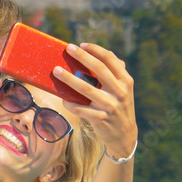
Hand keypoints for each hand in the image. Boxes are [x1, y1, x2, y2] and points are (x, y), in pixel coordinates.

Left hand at [53, 42, 136, 158]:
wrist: (124, 136)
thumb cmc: (119, 107)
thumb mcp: (123, 90)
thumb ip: (114, 74)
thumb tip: (97, 54)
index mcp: (125, 81)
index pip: (110, 59)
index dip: (95, 49)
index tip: (82, 44)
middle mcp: (120, 91)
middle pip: (98, 69)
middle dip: (82, 56)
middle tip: (68, 49)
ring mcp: (110, 105)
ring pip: (85, 88)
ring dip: (69, 78)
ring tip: (56, 70)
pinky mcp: (101, 118)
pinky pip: (80, 108)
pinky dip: (70, 103)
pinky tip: (63, 98)